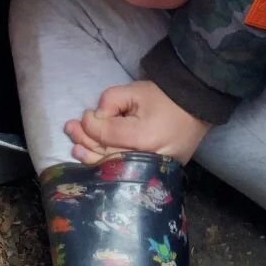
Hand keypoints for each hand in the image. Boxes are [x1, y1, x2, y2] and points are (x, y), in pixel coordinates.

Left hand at [64, 80, 209, 164]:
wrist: (195, 109)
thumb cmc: (165, 98)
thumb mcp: (136, 90)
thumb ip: (111, 99)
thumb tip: (95, 116)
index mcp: (143, 137)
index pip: (105, 134)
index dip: (90, 123)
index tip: (86, 113)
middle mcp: (145, 160)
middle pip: (105, 154)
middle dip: (84, 140)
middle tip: (70, 130)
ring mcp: (151, 171)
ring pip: (113, 169)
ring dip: (91, 157)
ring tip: (76, 148)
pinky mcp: (154, 176)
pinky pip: (125, 173)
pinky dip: (107, 167)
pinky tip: (94, 161)